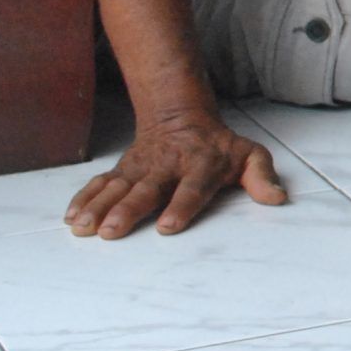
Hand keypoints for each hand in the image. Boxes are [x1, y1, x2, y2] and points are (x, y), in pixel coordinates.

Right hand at [65, 110, 287, 237]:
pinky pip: (100, 184)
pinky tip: (72, 217)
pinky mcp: (122, 171)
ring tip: (82, 227)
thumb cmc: (219, 147)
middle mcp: (167, 167)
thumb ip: (262, 177)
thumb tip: (278, 198)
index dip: (181, 206)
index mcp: (201, 166)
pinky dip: (84, 198)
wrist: (182, 119)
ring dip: (99, 207)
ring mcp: (141, 169)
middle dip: (128, 211)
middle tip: (111, 231)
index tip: (168, 226)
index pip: (193, 188)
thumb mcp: (249, 156)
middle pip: (147, 191)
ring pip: (117, 188)